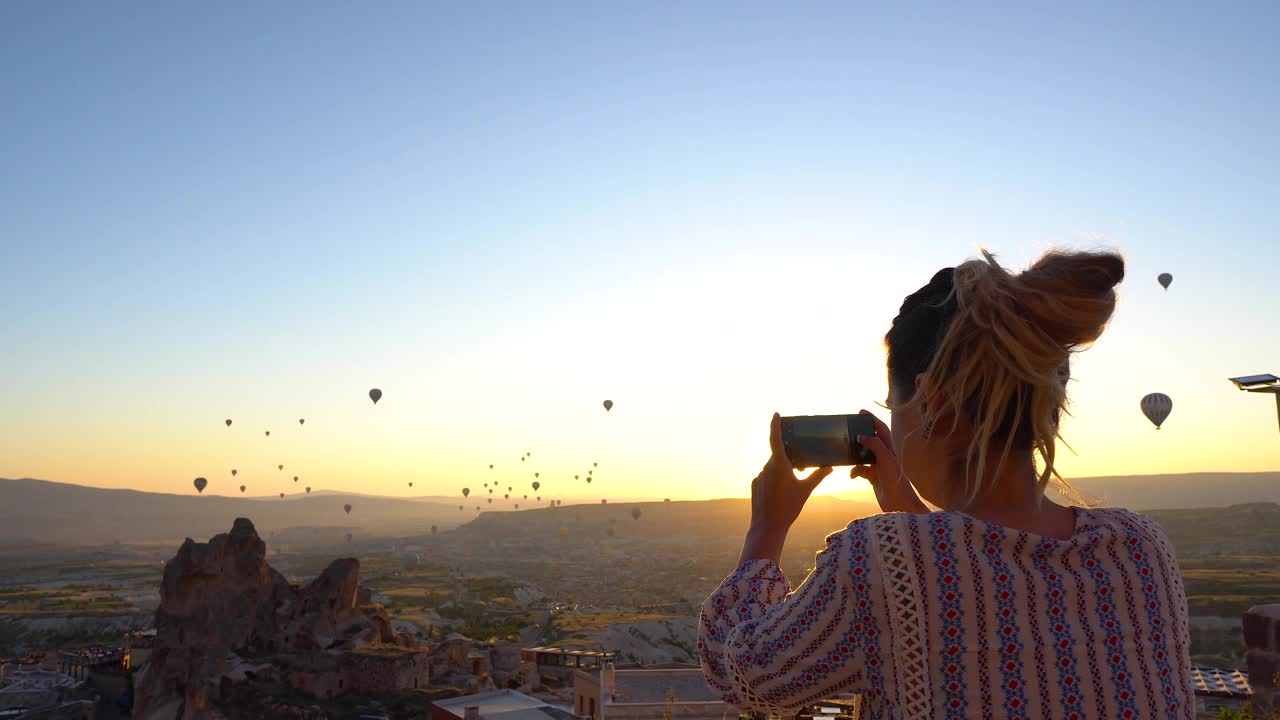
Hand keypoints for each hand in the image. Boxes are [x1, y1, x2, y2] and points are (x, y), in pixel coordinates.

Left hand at [749, 413, 831, 533]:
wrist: (768, 525)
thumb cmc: (788, 507)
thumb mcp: (806, 490)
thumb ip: (818, 476)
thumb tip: (830, 467)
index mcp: (779, 464)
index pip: (775, 439)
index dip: (775, 425)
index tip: (776, 414)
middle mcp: (767, 467)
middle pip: (779, 456)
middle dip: (789, 459)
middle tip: (800, 468)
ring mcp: (759, 476)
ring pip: (773, 467)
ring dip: (782, 471)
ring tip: (791, 486)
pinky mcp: (756, 485)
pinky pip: (767, 477)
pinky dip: (774, 480)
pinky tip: (781, 493)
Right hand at [852, 409, 928, 513]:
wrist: (899, 503)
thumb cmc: (896, 480)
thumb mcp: (886, 459)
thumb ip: (875, 445)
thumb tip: (862, 436)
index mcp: (889, 448)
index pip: (880, 429)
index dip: (872, 419)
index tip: (861, 412)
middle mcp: (884, 455)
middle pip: (870, 440)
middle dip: (860, 435)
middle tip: (849, 429)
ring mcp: (878, 466)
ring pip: (863, 456)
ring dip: (855, 456)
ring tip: (846, 454)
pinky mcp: (873, 477)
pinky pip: (861, 470)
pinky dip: (855, 471)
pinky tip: (852, 476)